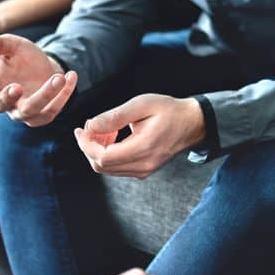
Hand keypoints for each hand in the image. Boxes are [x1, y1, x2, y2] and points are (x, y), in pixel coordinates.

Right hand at [0, 34, 77, 126]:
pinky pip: (53, 110)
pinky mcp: (43, 115)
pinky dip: (64, 94)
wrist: (43, 66)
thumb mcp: (13, 45)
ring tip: (58, 77)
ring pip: (30, 110)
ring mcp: (24, 111)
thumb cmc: (22, 57)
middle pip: (2, 105)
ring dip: (45, 95)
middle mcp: (6, 102)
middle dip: (9, 97)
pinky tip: (71, 76)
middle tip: (16, 87)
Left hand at [74, 95, 205, 178]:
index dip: (86, 144)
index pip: (103, 157)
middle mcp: (144, 164)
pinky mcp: (145, 170)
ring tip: (104, 130)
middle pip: (102, 166)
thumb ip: (115, 116)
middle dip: (89, 147)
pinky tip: (113, 138)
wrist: (192, 123)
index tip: (82, 129)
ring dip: (98, 151)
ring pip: (108, 169)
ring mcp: (145, 170)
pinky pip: (118, 168)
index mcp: (143, 148)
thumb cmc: (169, 110)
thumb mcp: (142, 104)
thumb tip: (91, 125)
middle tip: (89, 128)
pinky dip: (108, 155)